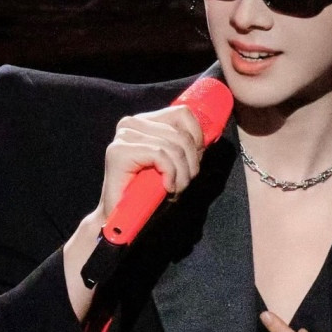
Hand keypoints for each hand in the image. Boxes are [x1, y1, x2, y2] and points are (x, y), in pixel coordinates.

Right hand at [64, 105, 204, 319]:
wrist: (120, 217)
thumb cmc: (148, 190)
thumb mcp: (172, 162)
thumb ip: (184, 145)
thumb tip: (212, 134)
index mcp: (145, 121)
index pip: (182, 113)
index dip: (197, 137)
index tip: (196, 160)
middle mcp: (131, 123)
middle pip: (181, 134)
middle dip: (191, 162)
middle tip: (186, 182)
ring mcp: (123, 136)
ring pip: (173, 147)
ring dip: (182, 173)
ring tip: (177, 189)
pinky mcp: (119, 151)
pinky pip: (161, 155)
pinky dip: (170, 174)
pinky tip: (167, 188)